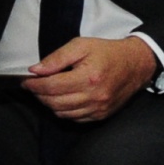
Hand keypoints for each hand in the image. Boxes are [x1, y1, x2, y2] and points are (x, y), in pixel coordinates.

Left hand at [24, 36, 158, 121]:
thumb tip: (36, 70)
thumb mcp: (81, 46)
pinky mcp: (101, 115)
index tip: (27, 81)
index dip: (34, 85)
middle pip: (54, 102)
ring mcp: (98, 108)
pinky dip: (64, 111)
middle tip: (35, 85)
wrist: (136, 64)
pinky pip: (75, 118)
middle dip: (39, 94)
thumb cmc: (108, 53)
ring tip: (49, 92)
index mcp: (88, 77)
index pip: (51, 86)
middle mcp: (94, 96)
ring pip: (62, 113)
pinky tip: (64, 99)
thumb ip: (57, 58)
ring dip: (50, 103)